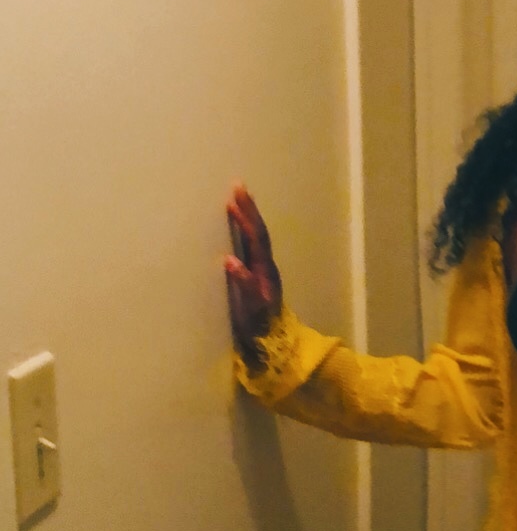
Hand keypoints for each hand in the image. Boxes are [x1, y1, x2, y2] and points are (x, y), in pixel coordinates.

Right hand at [223, 182, 282, 360]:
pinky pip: (251, 247)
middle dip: (248, 209)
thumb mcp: (250, 309)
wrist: (273, 344)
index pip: (256, 236)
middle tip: (238, 186)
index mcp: (264, 271)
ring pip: (256, 238)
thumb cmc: (259, 328)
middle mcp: (266, 267)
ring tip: (236, 201)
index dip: (246, 216)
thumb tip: (229, 259)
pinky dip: (244, 232)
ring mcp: (263, 271)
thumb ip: (243, 285)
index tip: (234, 196)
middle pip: (258, 232)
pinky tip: (238, 227)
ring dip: (248, 218)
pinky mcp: (257, 277)